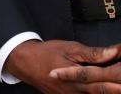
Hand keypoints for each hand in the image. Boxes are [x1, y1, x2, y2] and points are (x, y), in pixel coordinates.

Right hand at [5, 39, 119, 92]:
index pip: (106, 80)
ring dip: (108, 90)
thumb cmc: (46, 53)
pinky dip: (96, 92)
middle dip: (117, 87)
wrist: (25, 63)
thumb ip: (93, 53)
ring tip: (116, 84)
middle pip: (104, 92)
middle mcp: (78, 91)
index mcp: (79, 77)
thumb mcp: (69, 49)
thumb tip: (113, 52)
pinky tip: (103, 88)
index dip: (119, 78)